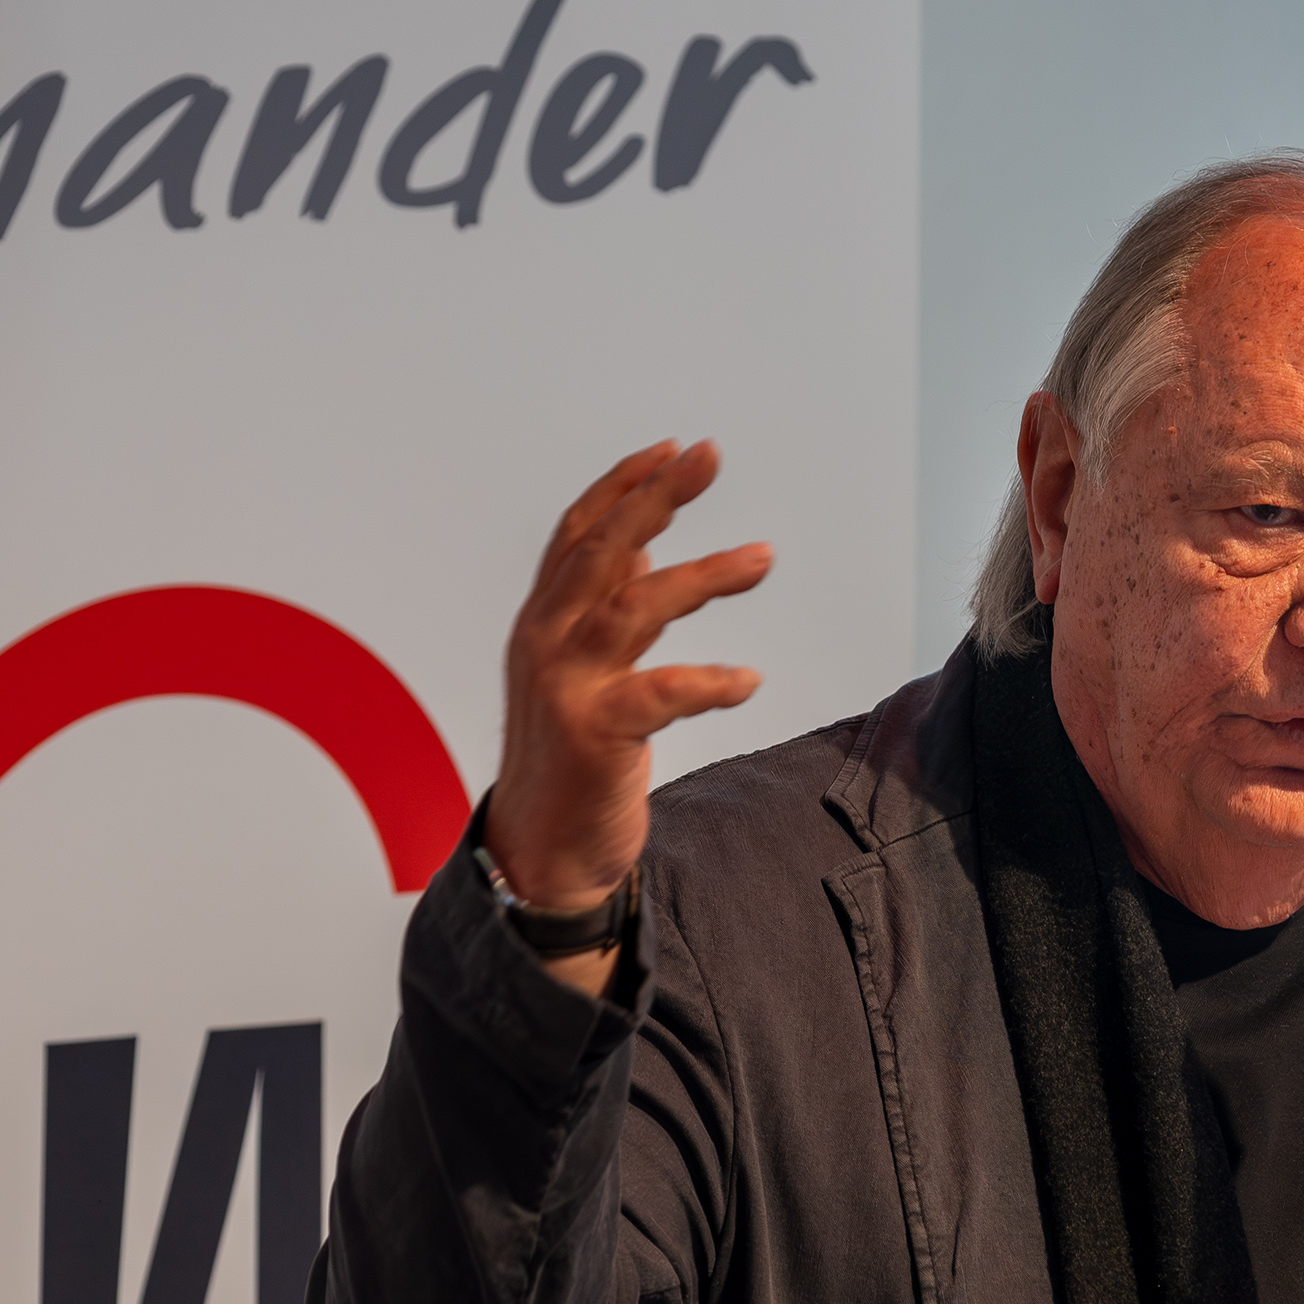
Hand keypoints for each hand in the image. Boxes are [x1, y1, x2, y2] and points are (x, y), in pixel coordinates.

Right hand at [488, 441, 771, 987]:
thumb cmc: (570, 759)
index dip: (622, 486)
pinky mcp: (594, 738)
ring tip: (763, 558)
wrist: (540, 853)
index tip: (672, 450)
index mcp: (542, 623)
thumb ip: (602, 607)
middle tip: (708, 455)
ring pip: (633, 607)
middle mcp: (545, 644)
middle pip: (601, 550)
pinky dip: (709, 682)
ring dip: (702, 576)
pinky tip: (749, 682)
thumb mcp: (582, 670)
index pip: (578, 535)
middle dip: (655, 497)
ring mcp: (566, 688)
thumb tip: (635, 543)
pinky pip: (661, 693)